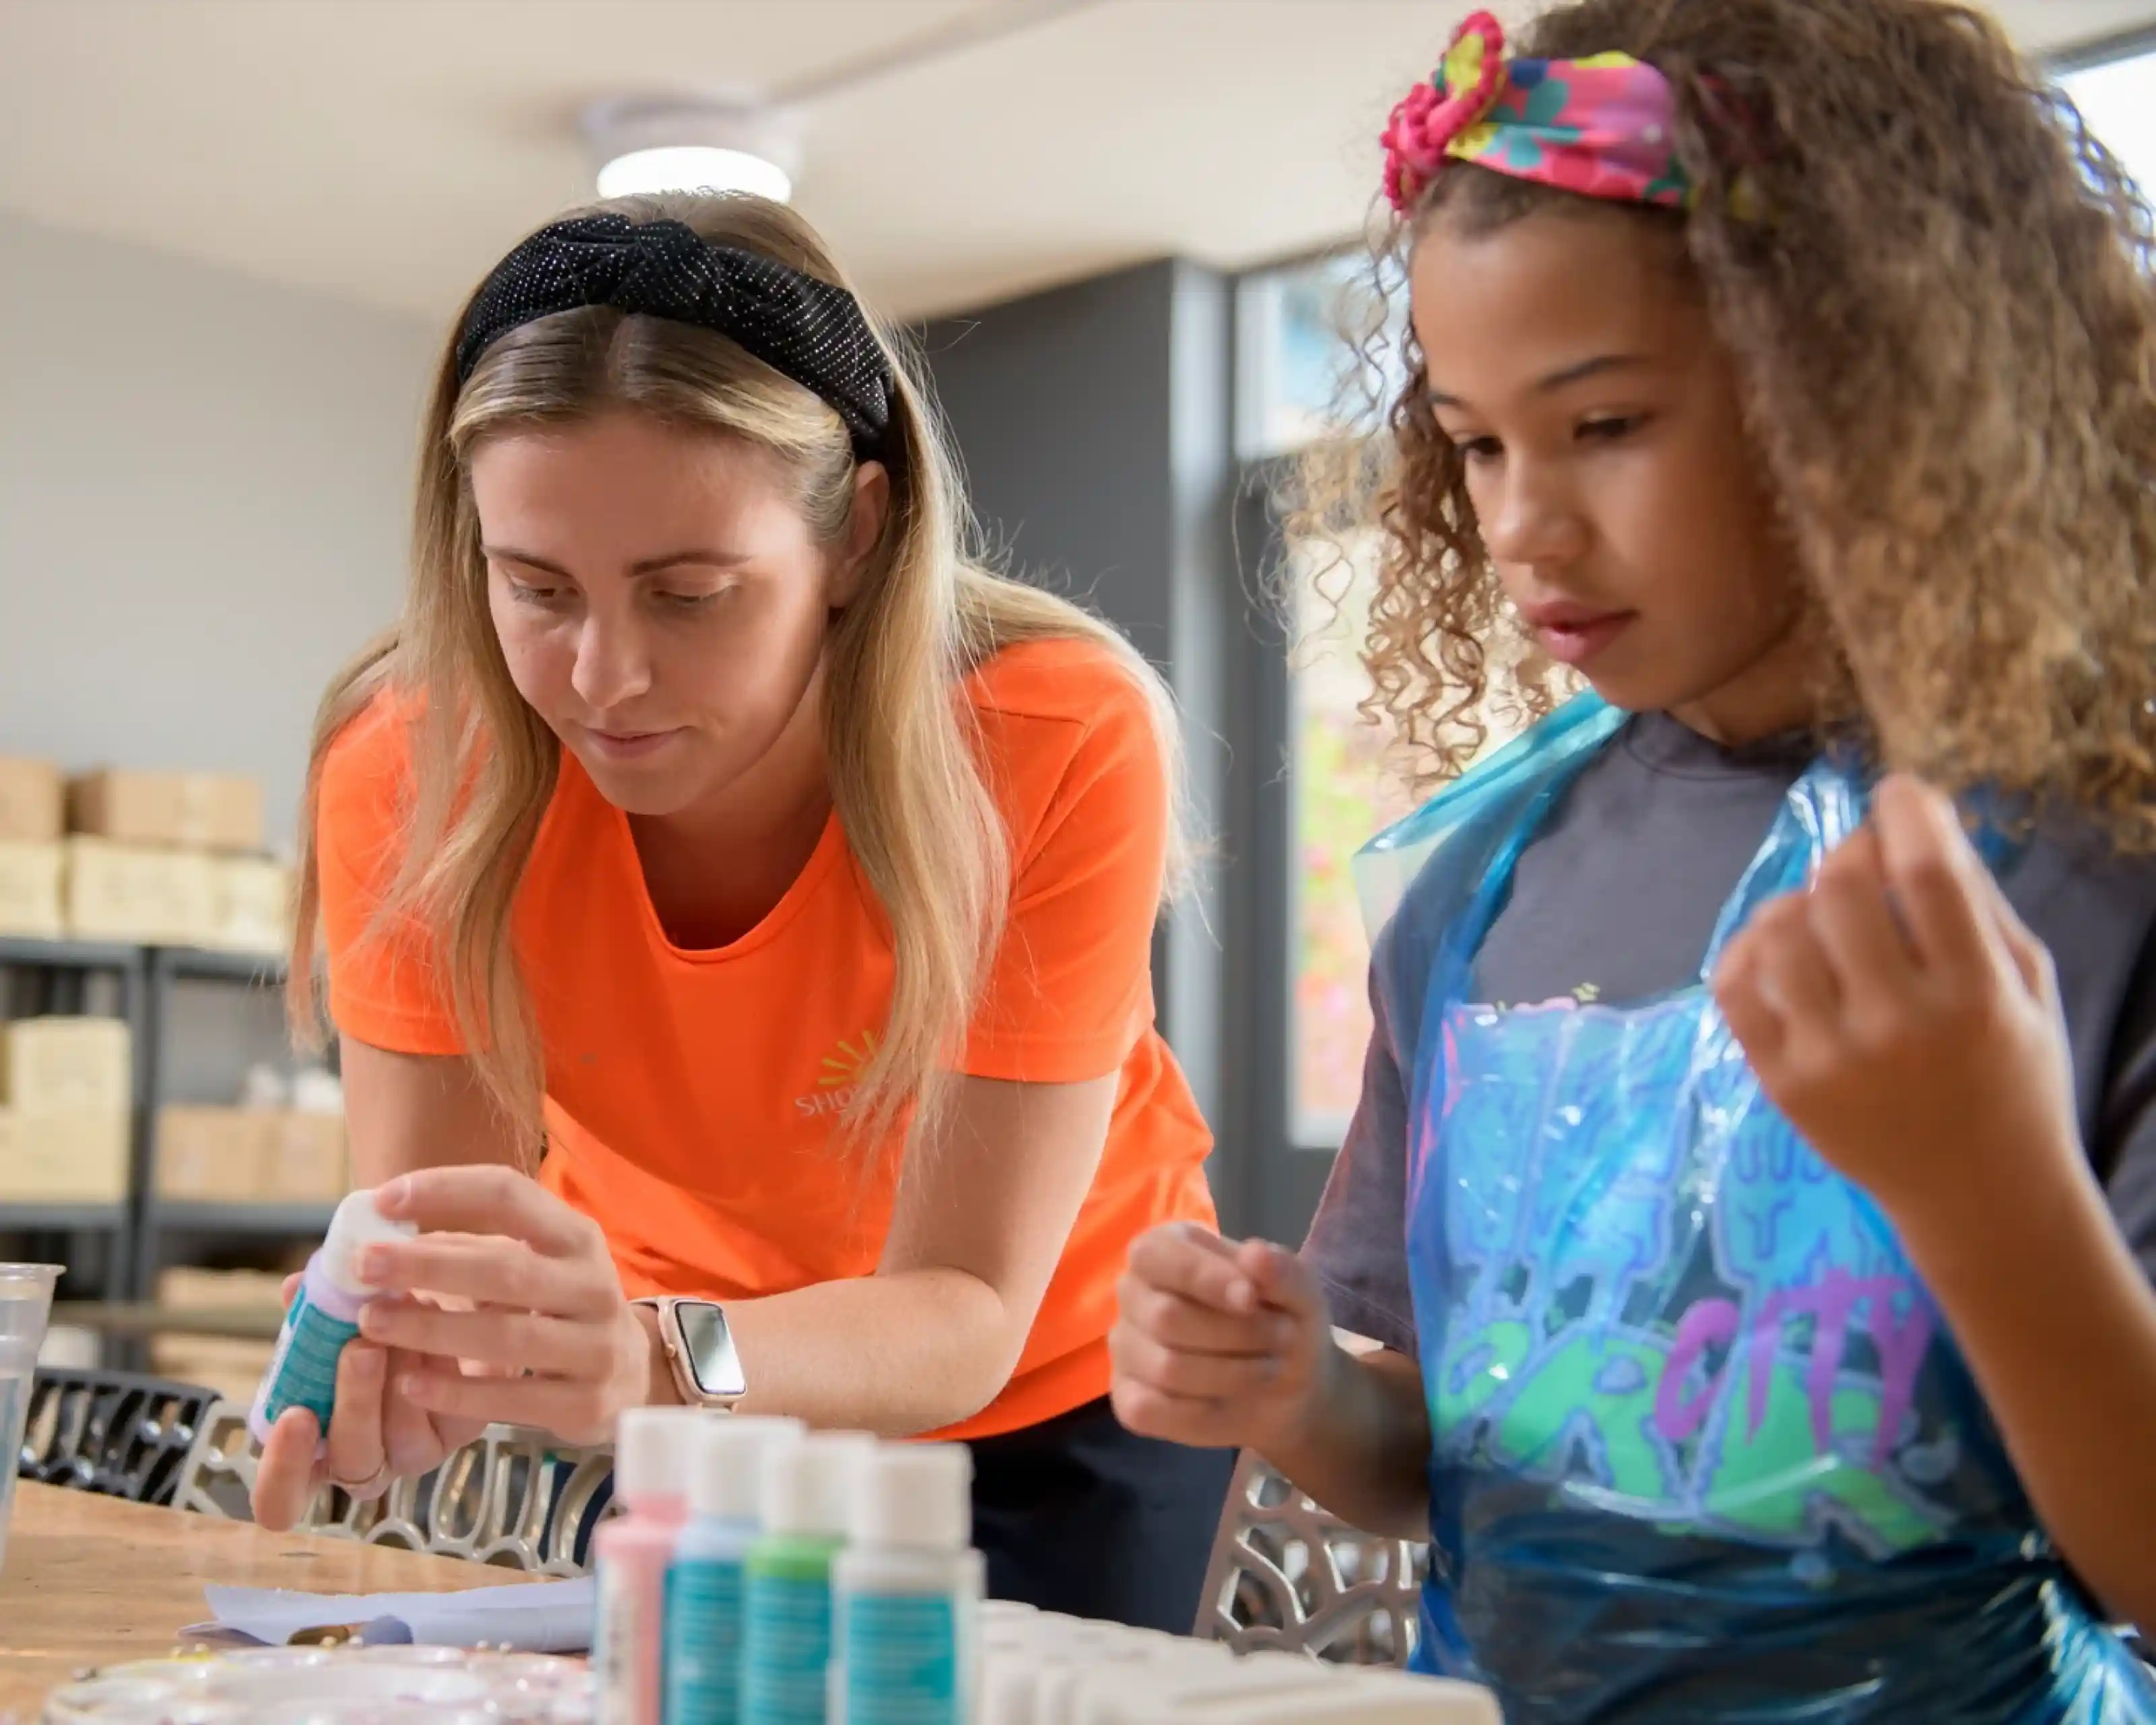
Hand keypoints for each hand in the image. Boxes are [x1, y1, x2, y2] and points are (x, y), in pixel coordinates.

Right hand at [251, 1266, 485, 1532]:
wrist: (445, 1311)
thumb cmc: (369, 1325)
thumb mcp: (334, 1319)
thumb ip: (312, 1313)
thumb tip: (294, 1288)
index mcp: (313, 1448)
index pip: (280, 1500)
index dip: (282, 1471)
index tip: (293, 1416)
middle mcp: (363, 1459)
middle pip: (351, 1459)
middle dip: (355, 1401)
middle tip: (361, 1348)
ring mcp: (414, 1451)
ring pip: (403, 1435)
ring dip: (400, 1374)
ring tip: (405, 1315)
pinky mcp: (462, 1429)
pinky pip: (452, 1411)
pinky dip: (440, 1364)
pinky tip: (438, 1321)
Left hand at [349, 1166, 659, 1444]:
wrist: (630, 1372)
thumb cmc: (558, 1305)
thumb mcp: (533, 1263)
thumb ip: (469, 1247)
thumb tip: (381, 1234)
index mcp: (576, 1237)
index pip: (510, 1195)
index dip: (446, 1191)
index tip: (384, 1199)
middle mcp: (593, 1286)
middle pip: (506, 1269)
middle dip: (428, 1264)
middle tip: (363, 1264)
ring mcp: (595, 1347)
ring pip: (506, 1336)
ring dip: (430, 1329)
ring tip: (370, 1321)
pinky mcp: (585, 1403)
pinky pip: (512, 1399)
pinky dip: (455, 1392)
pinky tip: (409, 1384)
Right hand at [1109, 1222, 1331, 1451]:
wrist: (1289, 1388)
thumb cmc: (1283, 1320)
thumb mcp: (1301, 1291)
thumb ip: (1282, 1271)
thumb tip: (1255, 1254)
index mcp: (1163, 1249)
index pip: (1158, 1255)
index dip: (1204, 1278)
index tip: (1250, 1299)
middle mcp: (1133, 1293)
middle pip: (1165, 1316)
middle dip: (1234, 1333)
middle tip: (1283, 1337)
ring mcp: (1126, 1347)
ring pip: (1165, 1367)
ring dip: (1231, 1373)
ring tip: (1269, 1367)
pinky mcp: (1128, 1398)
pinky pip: (1149, 1410)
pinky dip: (1201, 1412)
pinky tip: (1228, 1401)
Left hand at [1712, 774, 2082, 1244]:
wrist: (1978, 1192)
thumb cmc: (2011, 1075)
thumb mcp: (2026, 986)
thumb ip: (1976, 902)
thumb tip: (1917, 819)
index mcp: (1974, 997)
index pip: (1927, 874)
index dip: (1906, 812)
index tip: (1898, 796)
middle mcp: (1896, 1026)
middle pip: (1840, 891)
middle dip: (1850, 854)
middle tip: (1863, 863)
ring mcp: (1828, 1057)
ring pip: (1778, 930)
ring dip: (1797, 901)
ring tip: (1824, 915)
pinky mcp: (1779, 1083)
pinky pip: (1734, 986)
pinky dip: (1749, 948)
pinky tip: (1780, 950)